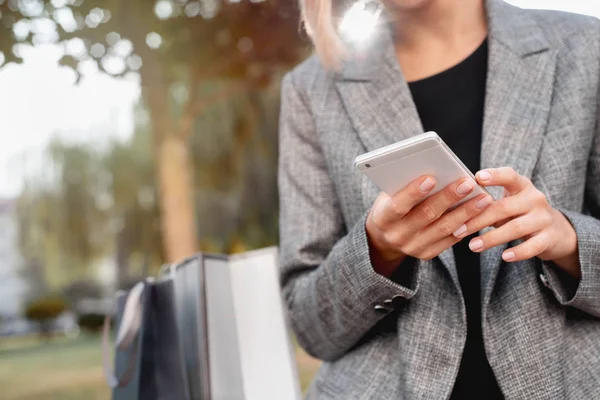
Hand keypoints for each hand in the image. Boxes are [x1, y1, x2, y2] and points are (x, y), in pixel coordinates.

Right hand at [366, 175, 492, 276]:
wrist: (385, 237)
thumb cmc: (391, 204)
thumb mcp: (389, 194)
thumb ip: (405, 184)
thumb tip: (434, 167)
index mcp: (383, 218)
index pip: (398, 206)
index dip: (413, 192)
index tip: (431, 177)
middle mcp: (397, 236)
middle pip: (426, 216)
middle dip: (448, 198)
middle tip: (468, 183)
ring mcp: (412, 247)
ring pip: (443, 229)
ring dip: (465, 212)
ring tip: (483, 198)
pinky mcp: (426, 254)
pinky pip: (450, 240)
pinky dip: (466, 225)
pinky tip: (480, 212)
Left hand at [453, 167, 579, 278]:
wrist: (557, 232)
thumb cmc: (520, 214)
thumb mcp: (507, 203)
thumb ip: (487, 203)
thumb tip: (453, 204)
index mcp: (522, 186)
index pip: (509, 176)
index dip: (495, 176)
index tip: (477, 177)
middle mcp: (535, 199)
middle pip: (504, 207)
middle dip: (479, 219)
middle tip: (458, 230)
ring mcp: (544, 218)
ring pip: (515, 228)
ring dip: (491, 238)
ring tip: (472, 246)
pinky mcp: (549, 238)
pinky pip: (532, 246)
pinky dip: (518, 252)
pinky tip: (504, 257)